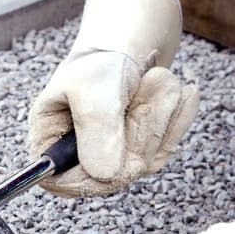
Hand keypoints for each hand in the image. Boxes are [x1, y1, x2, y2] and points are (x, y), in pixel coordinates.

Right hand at [28, 0, 198, 197]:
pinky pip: (167, 148)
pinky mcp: (140, 159)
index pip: (63, 182)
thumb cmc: (98, 65)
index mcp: (49, 145)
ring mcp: (112, 164)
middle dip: (141, 125)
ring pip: (147, 160)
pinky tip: (185, 91)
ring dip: (162, 112)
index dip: (94, 172)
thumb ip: (95, 128)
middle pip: (114, 173)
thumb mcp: (91, 88)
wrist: (126, 52)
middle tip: (150, 82)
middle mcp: (78, 162)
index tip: (124, 138)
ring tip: (157, 78)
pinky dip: (178, 116)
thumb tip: (106, 175)